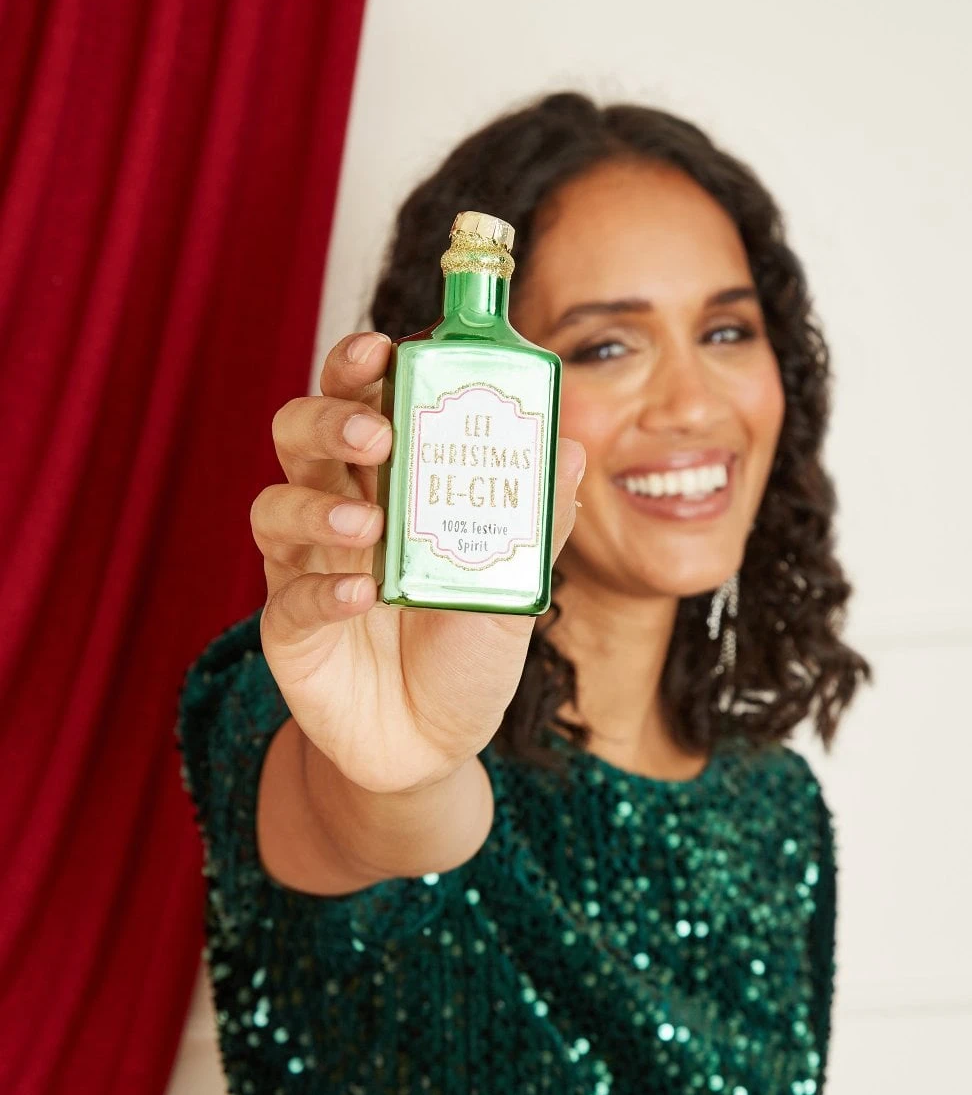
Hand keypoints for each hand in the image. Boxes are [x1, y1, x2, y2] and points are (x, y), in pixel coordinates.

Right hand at [255, 331, 584, 794]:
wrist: (431, 745)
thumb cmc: (467, 652)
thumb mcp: (515, 588)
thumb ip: (536, 521)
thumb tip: (570, 444)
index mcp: (388, 482)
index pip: (362, 401)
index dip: (362, 366)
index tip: (388, 348)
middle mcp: (338, 511)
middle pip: (302, 433)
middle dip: (332, 419)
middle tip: (376, 435)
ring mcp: (305, 567)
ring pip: (276, 504)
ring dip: (318, 506)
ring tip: (370, 529)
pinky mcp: (289, 628)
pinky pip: (287, 595)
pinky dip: (321, 591)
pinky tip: (361, 599)